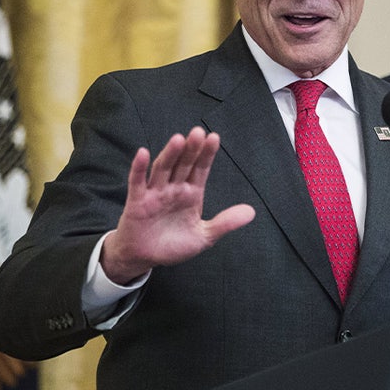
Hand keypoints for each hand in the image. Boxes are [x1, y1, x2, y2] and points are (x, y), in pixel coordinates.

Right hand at [100, 127, 254, 283]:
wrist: (145, 258)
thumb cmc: (173, 245)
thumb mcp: (204, 236)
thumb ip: (225, 223)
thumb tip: (252, 212)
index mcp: (191, 193)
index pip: (200, 169)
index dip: (207, 154)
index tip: (214, 138)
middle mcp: (174, 188)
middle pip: (183, 164)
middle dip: (191, 149)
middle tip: (198, 132)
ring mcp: (155, 193)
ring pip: (163, 168)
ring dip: (170, 154)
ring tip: (179, 139)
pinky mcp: (137, 202)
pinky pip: (137, 182)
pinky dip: (139, 168)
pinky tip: (143, 153)